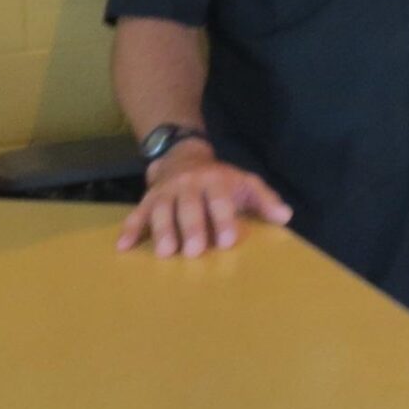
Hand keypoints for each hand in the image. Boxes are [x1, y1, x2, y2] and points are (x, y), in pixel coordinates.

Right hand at [116, 145, 290, 256]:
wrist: (182, 156)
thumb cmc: (221, 179)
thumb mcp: (245, 183)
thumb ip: (264, 199)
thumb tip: (285, 217)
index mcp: (215, 181)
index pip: (220, 200)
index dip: (224, 219)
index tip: (228, 240)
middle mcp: (189, 185)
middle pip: (189, 207)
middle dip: (193, 228)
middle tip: (195, 251)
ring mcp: (166, 192)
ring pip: (162, 210)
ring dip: (163, 230)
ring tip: (165, 253)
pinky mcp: (147, 200)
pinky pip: (136, 214)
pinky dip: (129, 229)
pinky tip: (123, 247)